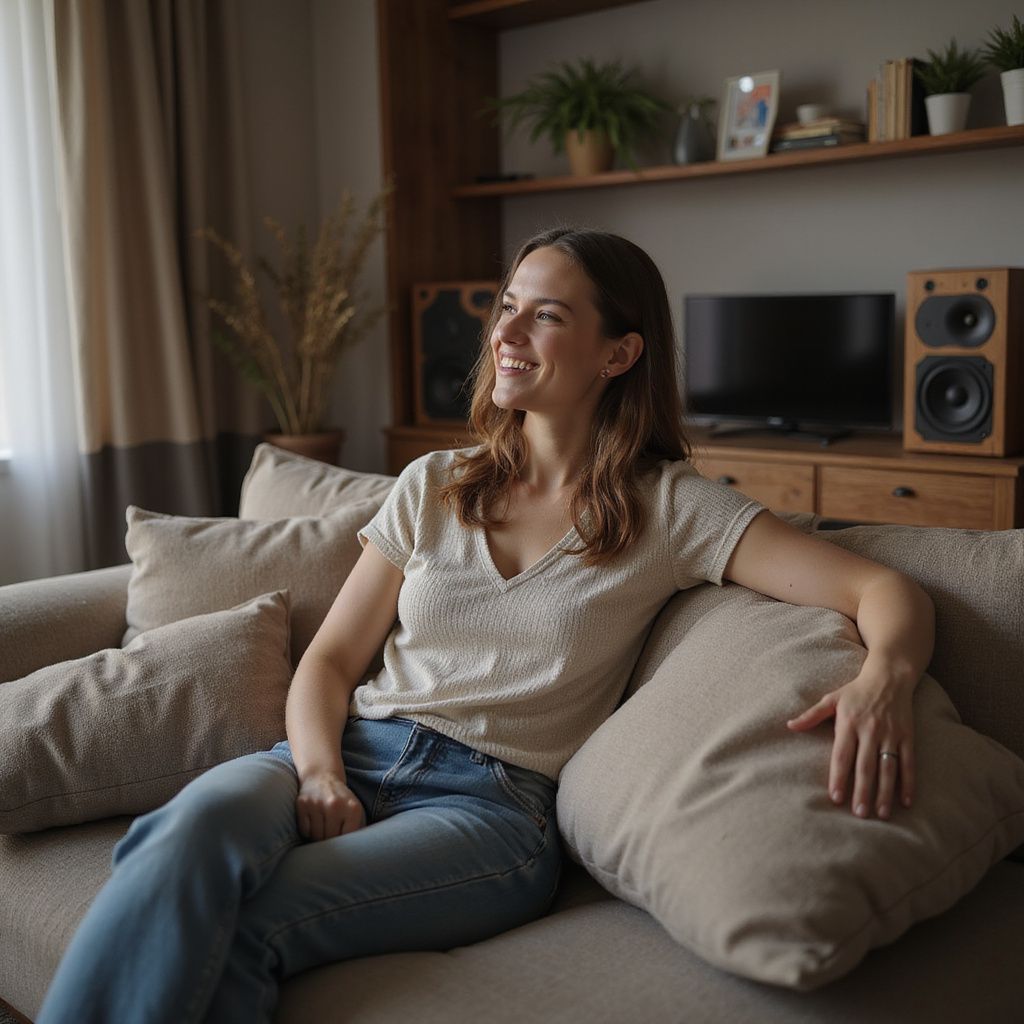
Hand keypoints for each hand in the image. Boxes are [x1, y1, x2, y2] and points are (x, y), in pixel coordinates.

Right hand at [296, 771, 365, 840]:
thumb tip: (358, 850)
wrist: (321, 775)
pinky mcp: (302, 804)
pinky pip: (304, 830)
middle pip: (330, 839)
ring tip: (322, 827)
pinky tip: (313, 821)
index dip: (344, 844)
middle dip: (330, 841)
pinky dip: (308, 830)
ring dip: (318, 836)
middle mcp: (334, 805)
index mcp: (352, 808)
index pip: (347, 838)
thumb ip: (359, 829)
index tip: (342, 844)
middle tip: (330, 834)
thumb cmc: (341, 799)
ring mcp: (317, 804)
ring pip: (316, 836)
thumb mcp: (356, 810)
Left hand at [786, 671, 915, 820]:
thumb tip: (789, 726)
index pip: (842, 755)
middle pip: (865, 766)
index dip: (839, 776)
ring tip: (881, 814)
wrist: (889, 677)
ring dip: (885, 792)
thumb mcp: (831, 699)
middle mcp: (870, 730)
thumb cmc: (855, 691)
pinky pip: (908, 762)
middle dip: (862, 791)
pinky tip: (906, 801)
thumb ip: (811, 715)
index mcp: (849, 723)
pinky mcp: (907, 736)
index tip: (835, 797)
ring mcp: (890, 734)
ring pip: (888, 767)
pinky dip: (908, 782)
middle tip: (859, 813)